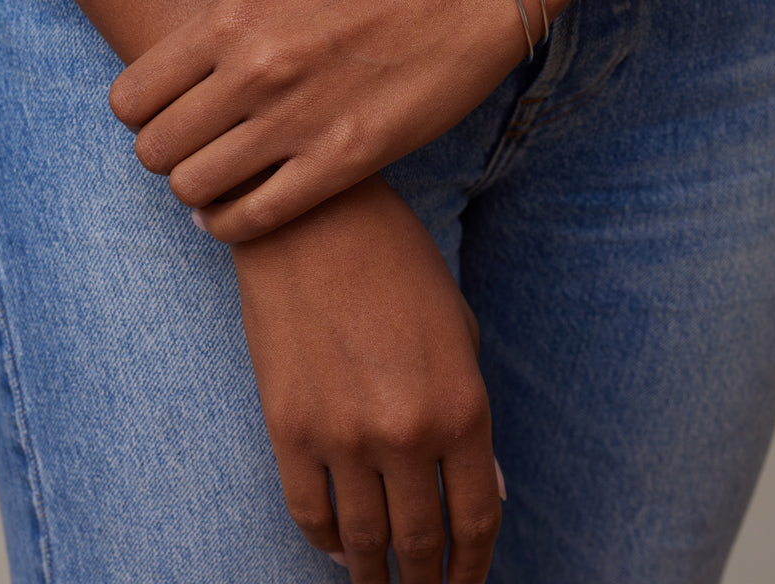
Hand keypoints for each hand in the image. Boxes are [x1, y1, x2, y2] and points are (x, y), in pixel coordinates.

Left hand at [81, 0, 528, 240]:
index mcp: (231, 20)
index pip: (132, 97)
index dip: (134, 112)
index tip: (158, 110)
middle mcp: (257, 77)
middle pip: (157, 150)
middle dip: (161, 153)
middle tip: (187, 144)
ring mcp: (300, 124)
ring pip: (198, 189)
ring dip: (194, 190)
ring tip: (212, 177)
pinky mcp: (345, 161)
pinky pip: (259, 218)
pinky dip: (233, 224)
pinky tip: (235, 212)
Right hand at [230, 174, 503, 583]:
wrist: (318, 225)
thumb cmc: (398, 264)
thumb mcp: (458, 331)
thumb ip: (471, 418)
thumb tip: (486, 492)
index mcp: (462, 407)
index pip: (477, 517)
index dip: (474, 564)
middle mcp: (406, 434)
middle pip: (420, 540)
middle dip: (427, 583)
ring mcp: (342, 436)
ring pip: (362, 539)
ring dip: (373, 577)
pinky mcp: (287, 429)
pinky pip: (308, 511)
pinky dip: (324, 541)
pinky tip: (336, 550)